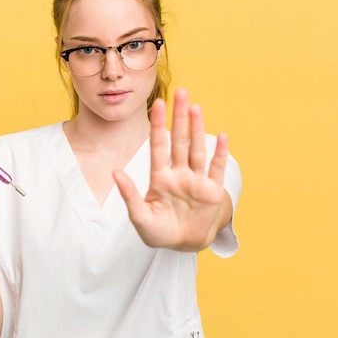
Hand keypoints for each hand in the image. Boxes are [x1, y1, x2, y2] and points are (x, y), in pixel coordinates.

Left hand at [112, 88, 230, 250]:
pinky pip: (216, 170)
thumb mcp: (140, 217)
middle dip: (180, 117)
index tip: (158, 104)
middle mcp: (179, 174)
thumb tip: (115, 172)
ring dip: (198, 129)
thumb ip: (130, 195)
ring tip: (196, 107)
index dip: (159, 125)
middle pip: (179, 140)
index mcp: (160, 178)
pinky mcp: (212, 192)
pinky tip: (222, 136)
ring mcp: (196, 181)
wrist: (182, 245)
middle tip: (182, 92)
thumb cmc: (158, 232)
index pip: (159, 146)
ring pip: (197, 150)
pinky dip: (219, 154)